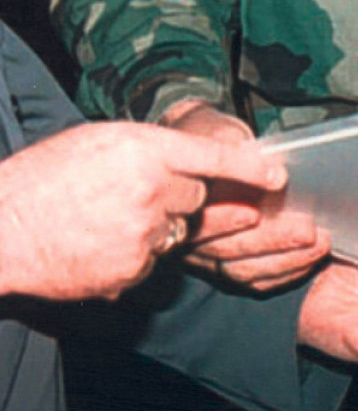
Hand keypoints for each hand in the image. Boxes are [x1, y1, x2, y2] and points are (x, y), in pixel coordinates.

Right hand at [0, 122, 287, 300]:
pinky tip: (100, 243)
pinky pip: (151, 261)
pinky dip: (133, 254)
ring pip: (174, 230)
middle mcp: (152, 190)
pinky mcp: (132, 270)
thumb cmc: (47, 176)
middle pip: (196, 196)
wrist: (4, 228)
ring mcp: (143, 233)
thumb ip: (149, 149)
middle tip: (136, 193)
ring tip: (108, 218)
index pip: (215, 158)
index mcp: (146, 148)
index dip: (251, 168)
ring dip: (154, 226)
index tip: (278, 177)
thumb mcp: (101, 140)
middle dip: (177, 196)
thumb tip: (186, 164)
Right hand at [162, 102, 330, 289]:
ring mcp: (206, 255)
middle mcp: (190, 235)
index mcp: (183, 200)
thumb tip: (254, 155)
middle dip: (272, 241)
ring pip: (243, 268)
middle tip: (307, 231)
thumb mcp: (217, 131)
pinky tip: (310, 261)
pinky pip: (254, 278)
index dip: (227, 218)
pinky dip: (285, 272)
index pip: (202, 216)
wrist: (198, 150)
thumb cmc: (211, 139)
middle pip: (227, 248)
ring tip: (318, 244)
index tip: (258, 213)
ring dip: (285, 260)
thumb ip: (229, 145)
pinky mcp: (225, 265)